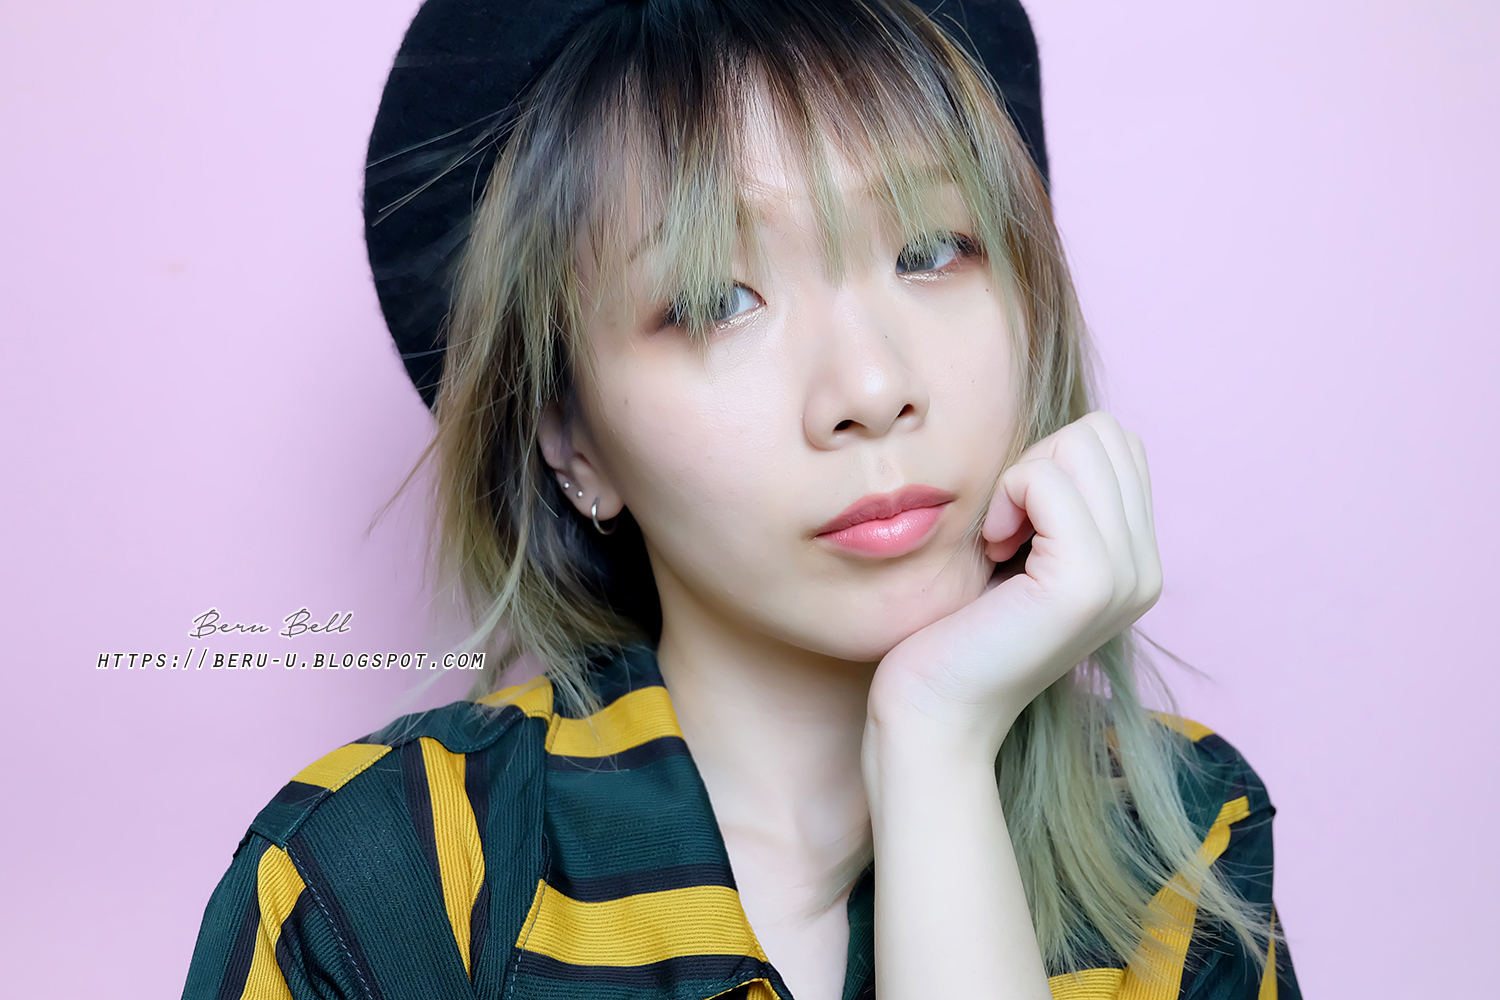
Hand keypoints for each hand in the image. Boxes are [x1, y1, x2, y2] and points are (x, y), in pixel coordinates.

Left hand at [867, 412, 1162, 760]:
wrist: (935, 713)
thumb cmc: (956, 629)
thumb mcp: (1021, 552)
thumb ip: (1057, 502)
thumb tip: (1064, 436)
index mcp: (1137, 562)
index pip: (1117, 444)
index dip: (1051, 461)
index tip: (1012, 522)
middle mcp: (1146, 569)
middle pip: (1106, 434)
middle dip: (1039, 461)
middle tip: (1003, 529)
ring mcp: (1125, 576)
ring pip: (1082, 444)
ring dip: (1022, 478)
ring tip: (999, 540)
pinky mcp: (1087, 582)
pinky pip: (1047, 478)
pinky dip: (1007, 497)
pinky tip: (991, 549)